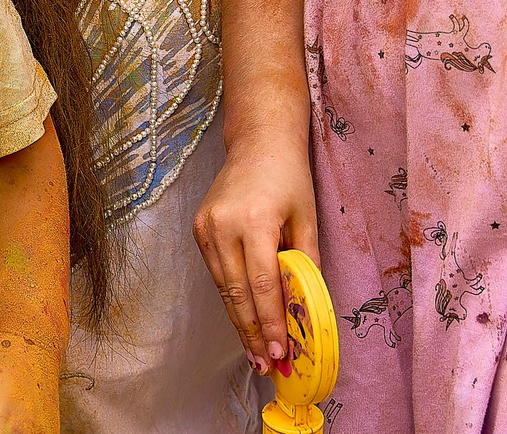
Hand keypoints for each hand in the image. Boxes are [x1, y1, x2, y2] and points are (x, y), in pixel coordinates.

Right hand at [192, 137, 318, 376]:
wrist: (258, 142)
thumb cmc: (289, 177)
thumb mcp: (307, 218)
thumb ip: (305, 263)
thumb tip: (305, 309)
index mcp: (254, 220)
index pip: (261, 284)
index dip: (270, 323)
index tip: (279, 352)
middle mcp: (223, 226)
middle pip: (237, 293)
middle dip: (252, 333)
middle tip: (265, 365)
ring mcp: (206, 228)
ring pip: (223, 288)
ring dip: (239, 322)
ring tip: (254, 353)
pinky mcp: (199, 229)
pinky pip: (216, 273)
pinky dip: (231, 298)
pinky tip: (243, 319)